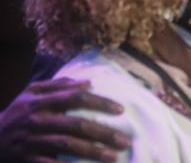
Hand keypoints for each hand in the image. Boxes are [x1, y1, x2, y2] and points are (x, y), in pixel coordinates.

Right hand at [0, 78, 129, 162]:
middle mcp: (37, 119)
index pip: (75, 98)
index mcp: (40, 101)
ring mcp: (31, 140)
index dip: (99, 103)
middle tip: (125, 140)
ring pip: (67, 146)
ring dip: (93, 152)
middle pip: (76, 125)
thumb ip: (59, 85)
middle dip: (103, 133)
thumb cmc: (18, 112)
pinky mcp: (27, 158)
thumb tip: (87, 83)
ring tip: (114, 156)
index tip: (120, 110)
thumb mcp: (31, 93)